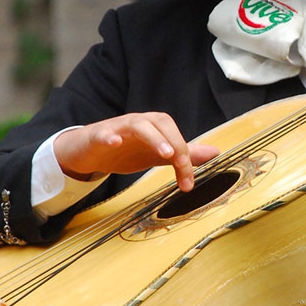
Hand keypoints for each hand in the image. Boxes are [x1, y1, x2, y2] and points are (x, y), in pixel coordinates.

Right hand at [54, 113, 219, 191]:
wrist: (89, 152)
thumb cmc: (126, 150)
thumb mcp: (158, 154)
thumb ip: (185, 154)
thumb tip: (215, 152)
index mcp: (155, 128)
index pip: (176, 137)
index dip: (185, 157)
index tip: (188, 182)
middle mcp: (138, 123)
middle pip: (160, 123)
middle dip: (174, 142)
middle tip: (180, 163)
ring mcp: (117, 128)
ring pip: (137, 124)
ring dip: (153, 137)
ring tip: (165, 152)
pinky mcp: (97, 136)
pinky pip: (104, 133)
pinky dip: (110, 136)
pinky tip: (115, 143)